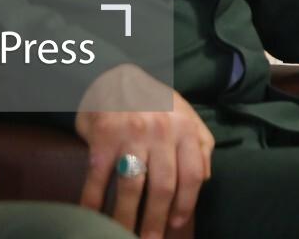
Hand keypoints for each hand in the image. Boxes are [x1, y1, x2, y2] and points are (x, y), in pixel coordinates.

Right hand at [75, 64, 213, 238]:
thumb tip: (205, 178)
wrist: (112, 75)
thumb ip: (200, 143)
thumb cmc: (152, 100)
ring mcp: (130, 135)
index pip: (192, 175)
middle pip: (163, 187)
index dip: (187, 204)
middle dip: (158, 220)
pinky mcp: (102, 139)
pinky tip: (93, 216)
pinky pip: (98, 179)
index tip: (178, 224)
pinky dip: (93, 202)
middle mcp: (160, 131)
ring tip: (124, 235)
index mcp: (184, 127)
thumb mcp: (184, 113)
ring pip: (131, 188)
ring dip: (127, 218)